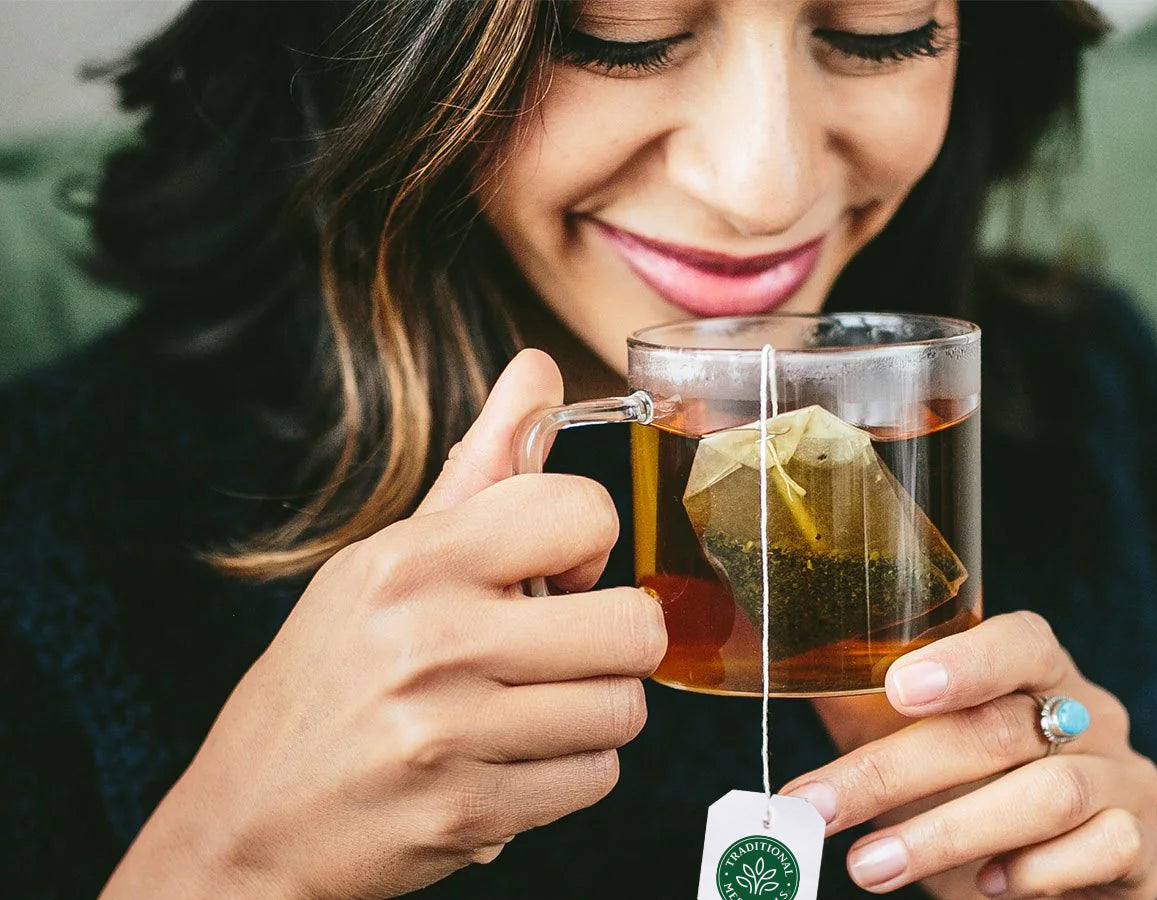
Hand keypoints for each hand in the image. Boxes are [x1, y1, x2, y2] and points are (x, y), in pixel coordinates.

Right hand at [102, 350, 665, 899]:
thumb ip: (480, 468)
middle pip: (635, 625)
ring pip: (625, 708)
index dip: (591, 546)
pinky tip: (512, 762)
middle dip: (614, 644)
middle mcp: (431, 639)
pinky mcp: (466, 811)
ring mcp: (448, 731)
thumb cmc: (330, 678)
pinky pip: (597, 778)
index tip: (559, 575)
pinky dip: (569, 775)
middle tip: (563, 653)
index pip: (585, 512)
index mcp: (414, 559)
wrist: (249, 818)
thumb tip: (538, 369)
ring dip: (593, 714)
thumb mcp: (388, 560)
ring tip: (531, 711)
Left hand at [784, 612, 1156, 897]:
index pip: (1022, 641)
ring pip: (1050, 794)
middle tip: (820, 809)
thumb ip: (868, 710)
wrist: (1055, 875)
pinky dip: (1037, 872)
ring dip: (948, 833)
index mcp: (1044, 674)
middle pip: (1004, 730)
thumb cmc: (975, 792)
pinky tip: (989, 887)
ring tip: (869, 867)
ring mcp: (1127, 782)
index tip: (900, 688)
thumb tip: (783, 671)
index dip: (966, 659)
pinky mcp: (1146, 851)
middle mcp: (1094, 716)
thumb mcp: (918, 745)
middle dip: (898, 772)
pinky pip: (1103, 851)